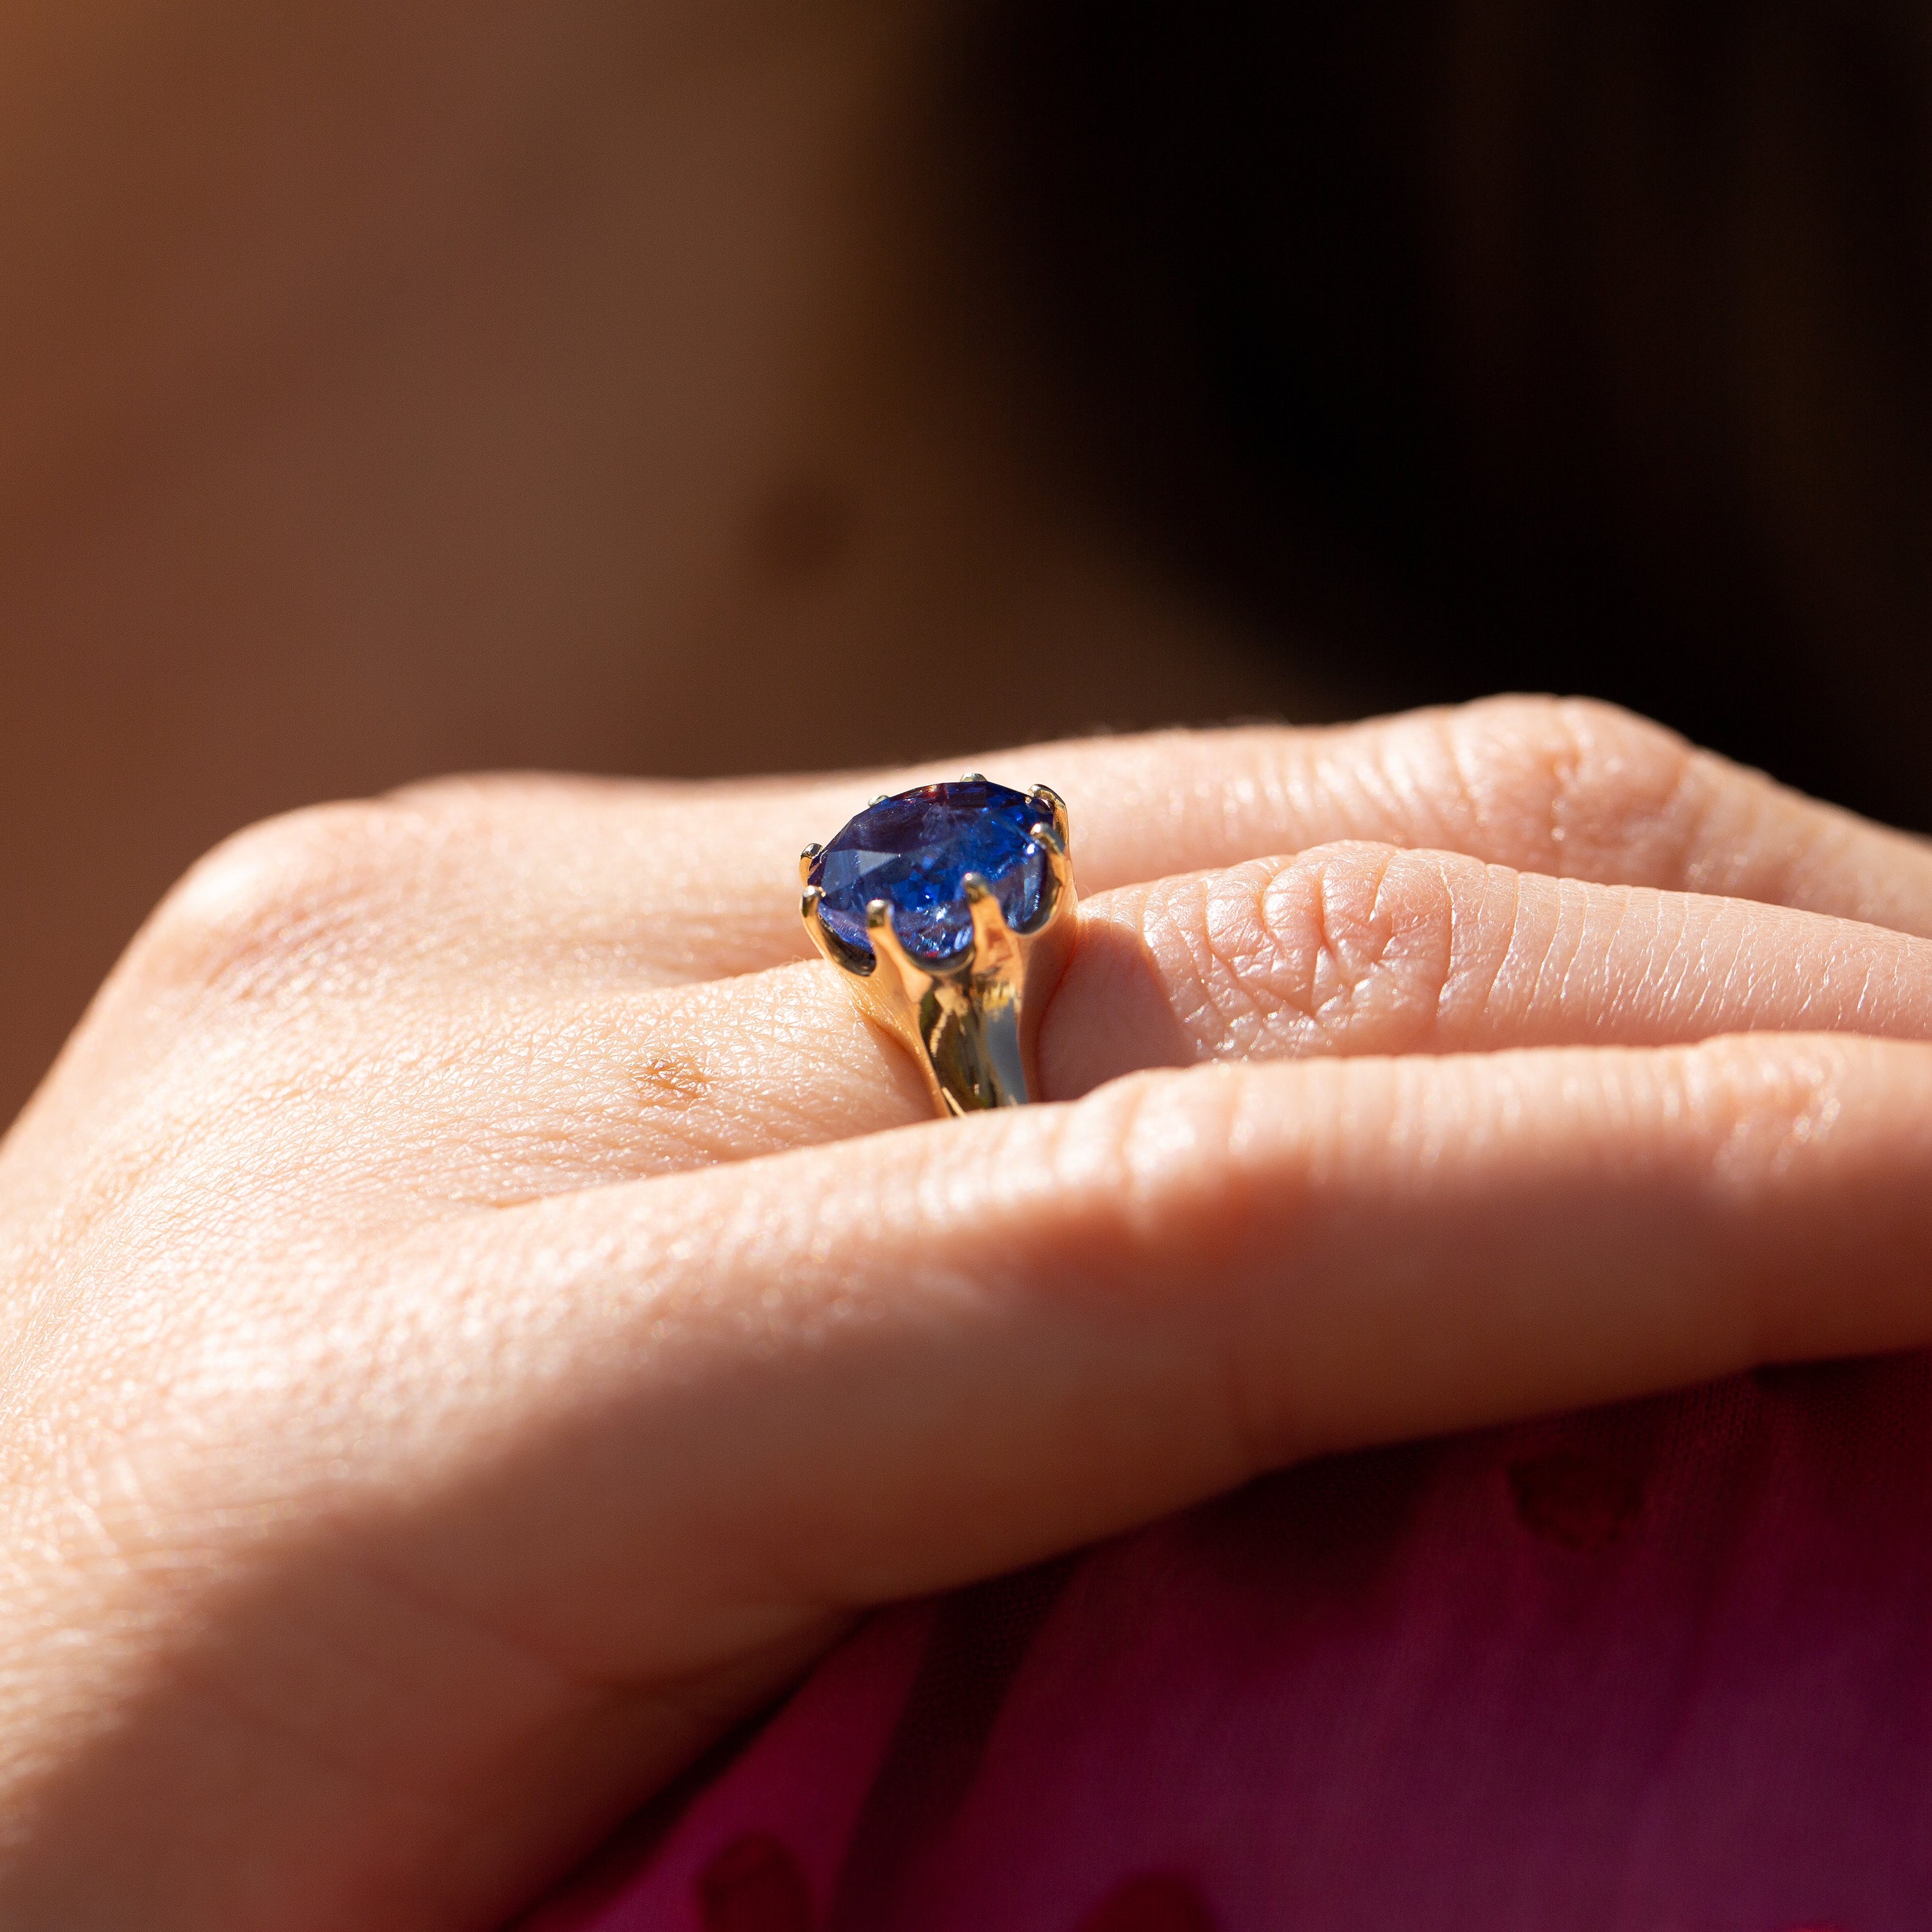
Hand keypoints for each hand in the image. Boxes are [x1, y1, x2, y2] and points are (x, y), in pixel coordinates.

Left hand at [6, 697, 1931, 1929]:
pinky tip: (1544, 996)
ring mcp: (471, 907)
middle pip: (1233, 949)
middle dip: (1736, 992)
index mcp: (371, 1422)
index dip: (1705, 1191)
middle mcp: (429, 1033)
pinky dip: (1348, 918)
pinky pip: (1029, 853)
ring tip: (1865, 1018)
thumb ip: (1046, 1766)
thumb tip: (1453, 1555)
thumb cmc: (117, 1924)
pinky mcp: (495, 882)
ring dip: (1588, 907)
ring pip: (1175, 829)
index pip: (1200, 1228)